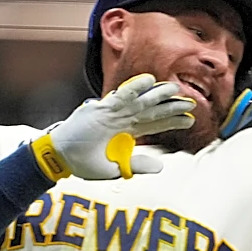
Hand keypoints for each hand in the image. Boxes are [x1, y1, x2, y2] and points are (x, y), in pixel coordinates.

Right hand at [30, 74, 194, 181]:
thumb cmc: (84, 163)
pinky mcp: (100, 110)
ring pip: (140, 101)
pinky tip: (149, 81)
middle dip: (171, 106)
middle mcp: (121, 119)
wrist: (60, 160)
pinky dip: (134, 88)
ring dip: (158, 95)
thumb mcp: (116, 169)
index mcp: (125, 131)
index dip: (172, 120)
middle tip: (191, 102)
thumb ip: (138, 165)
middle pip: (152, 110)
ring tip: (175, 89)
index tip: (190, 119)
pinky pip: (120, 97)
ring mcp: (111, 112)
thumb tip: (161, 166)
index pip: (154, 123)